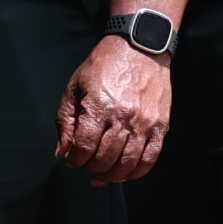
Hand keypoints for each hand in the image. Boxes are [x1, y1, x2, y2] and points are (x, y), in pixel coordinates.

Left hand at [58, 37, 175, 182]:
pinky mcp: (160, 126)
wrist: (139, 47)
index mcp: (99, 106)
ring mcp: (144, 123)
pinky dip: (136, 172)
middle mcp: (123, 116)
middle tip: (86, 166)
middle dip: (90, 168)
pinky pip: (150, 158)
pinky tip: (125, 174)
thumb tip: (62, 150)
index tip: (72, 160)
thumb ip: (65, 120)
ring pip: (127, 163)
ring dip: (112, 175)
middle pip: (104, 158)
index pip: (84, 147)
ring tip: (102, 176)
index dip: (75, 159)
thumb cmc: (105, 65)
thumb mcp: (75, 87)